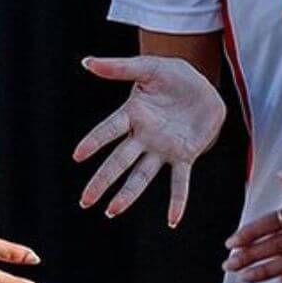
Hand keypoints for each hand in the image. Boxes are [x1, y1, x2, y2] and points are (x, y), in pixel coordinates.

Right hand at [73, 55, 223, 224]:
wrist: (204, 87)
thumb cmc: (173, 76)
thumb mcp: (149, 67)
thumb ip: (120, 68)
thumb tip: (87, 62)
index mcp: (133, 114)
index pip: (109, 130)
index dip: (94, 142)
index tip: (77, 156)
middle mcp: (144, 137)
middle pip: (119, 161)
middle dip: (102, 180)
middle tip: (85, 200)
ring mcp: (163, 149)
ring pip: (142, 175)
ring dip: (128, 194)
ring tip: (112, 211)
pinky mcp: (184, 156)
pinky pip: (179, 182)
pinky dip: (177, 201)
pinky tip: (173, 220)